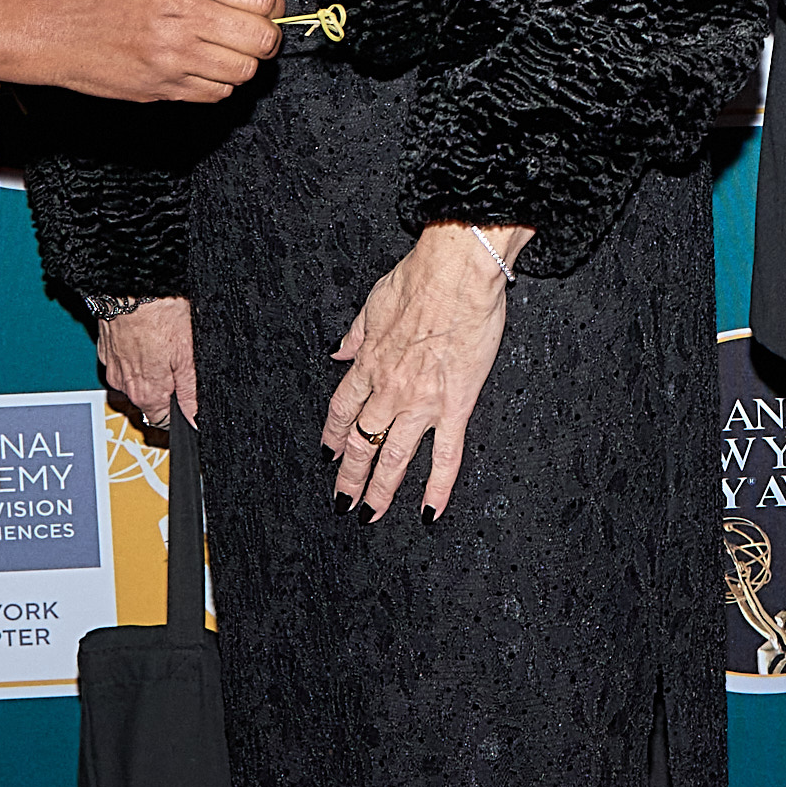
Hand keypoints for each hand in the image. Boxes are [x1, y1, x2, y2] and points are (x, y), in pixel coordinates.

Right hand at [7, 0, 279, 105]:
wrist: (49, 27)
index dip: (272, 5)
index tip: (266, 9)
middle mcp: (184, 17)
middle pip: (262, 39)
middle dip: (264, 37)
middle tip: (252, 32)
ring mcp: (174, 57)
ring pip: (244, 71)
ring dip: (242, 62)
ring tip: (223, 50)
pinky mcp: (163, 88)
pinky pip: (216, 94)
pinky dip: (218, 83)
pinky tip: (201, 67)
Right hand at [96, 295, 196, 429]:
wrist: (131, 283)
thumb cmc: (159, 312)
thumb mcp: (187, 355)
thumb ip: (191, 391)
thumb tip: (195, 416)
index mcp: (145, 392)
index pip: (162, 421)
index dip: (179, 414)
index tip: (188, 404)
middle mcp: (123, 384)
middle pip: (149, 401)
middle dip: (165, 390)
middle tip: (180, 366)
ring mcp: (112, 365)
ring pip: (136, 380)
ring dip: (150, 370)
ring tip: (165, 347)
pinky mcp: (106, 347)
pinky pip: (124, 361)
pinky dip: (136, 354)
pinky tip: (148, 337)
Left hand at [322, 226, 526, 516]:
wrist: (457, 272)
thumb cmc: (421, 277)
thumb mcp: (374, 301)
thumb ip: (356, 333)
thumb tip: (340, 350)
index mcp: (369, 362)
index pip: (342, 411)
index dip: (333, 437)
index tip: (328, 454)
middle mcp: (389, 388)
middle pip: (362, 442)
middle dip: (349, 476)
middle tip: (343, 501)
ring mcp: (421, 401)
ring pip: (394, 457)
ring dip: (380, 489)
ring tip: (372, 514)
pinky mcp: (456, 404)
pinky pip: (445, 455)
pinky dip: (437, 486)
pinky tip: (430, 509)